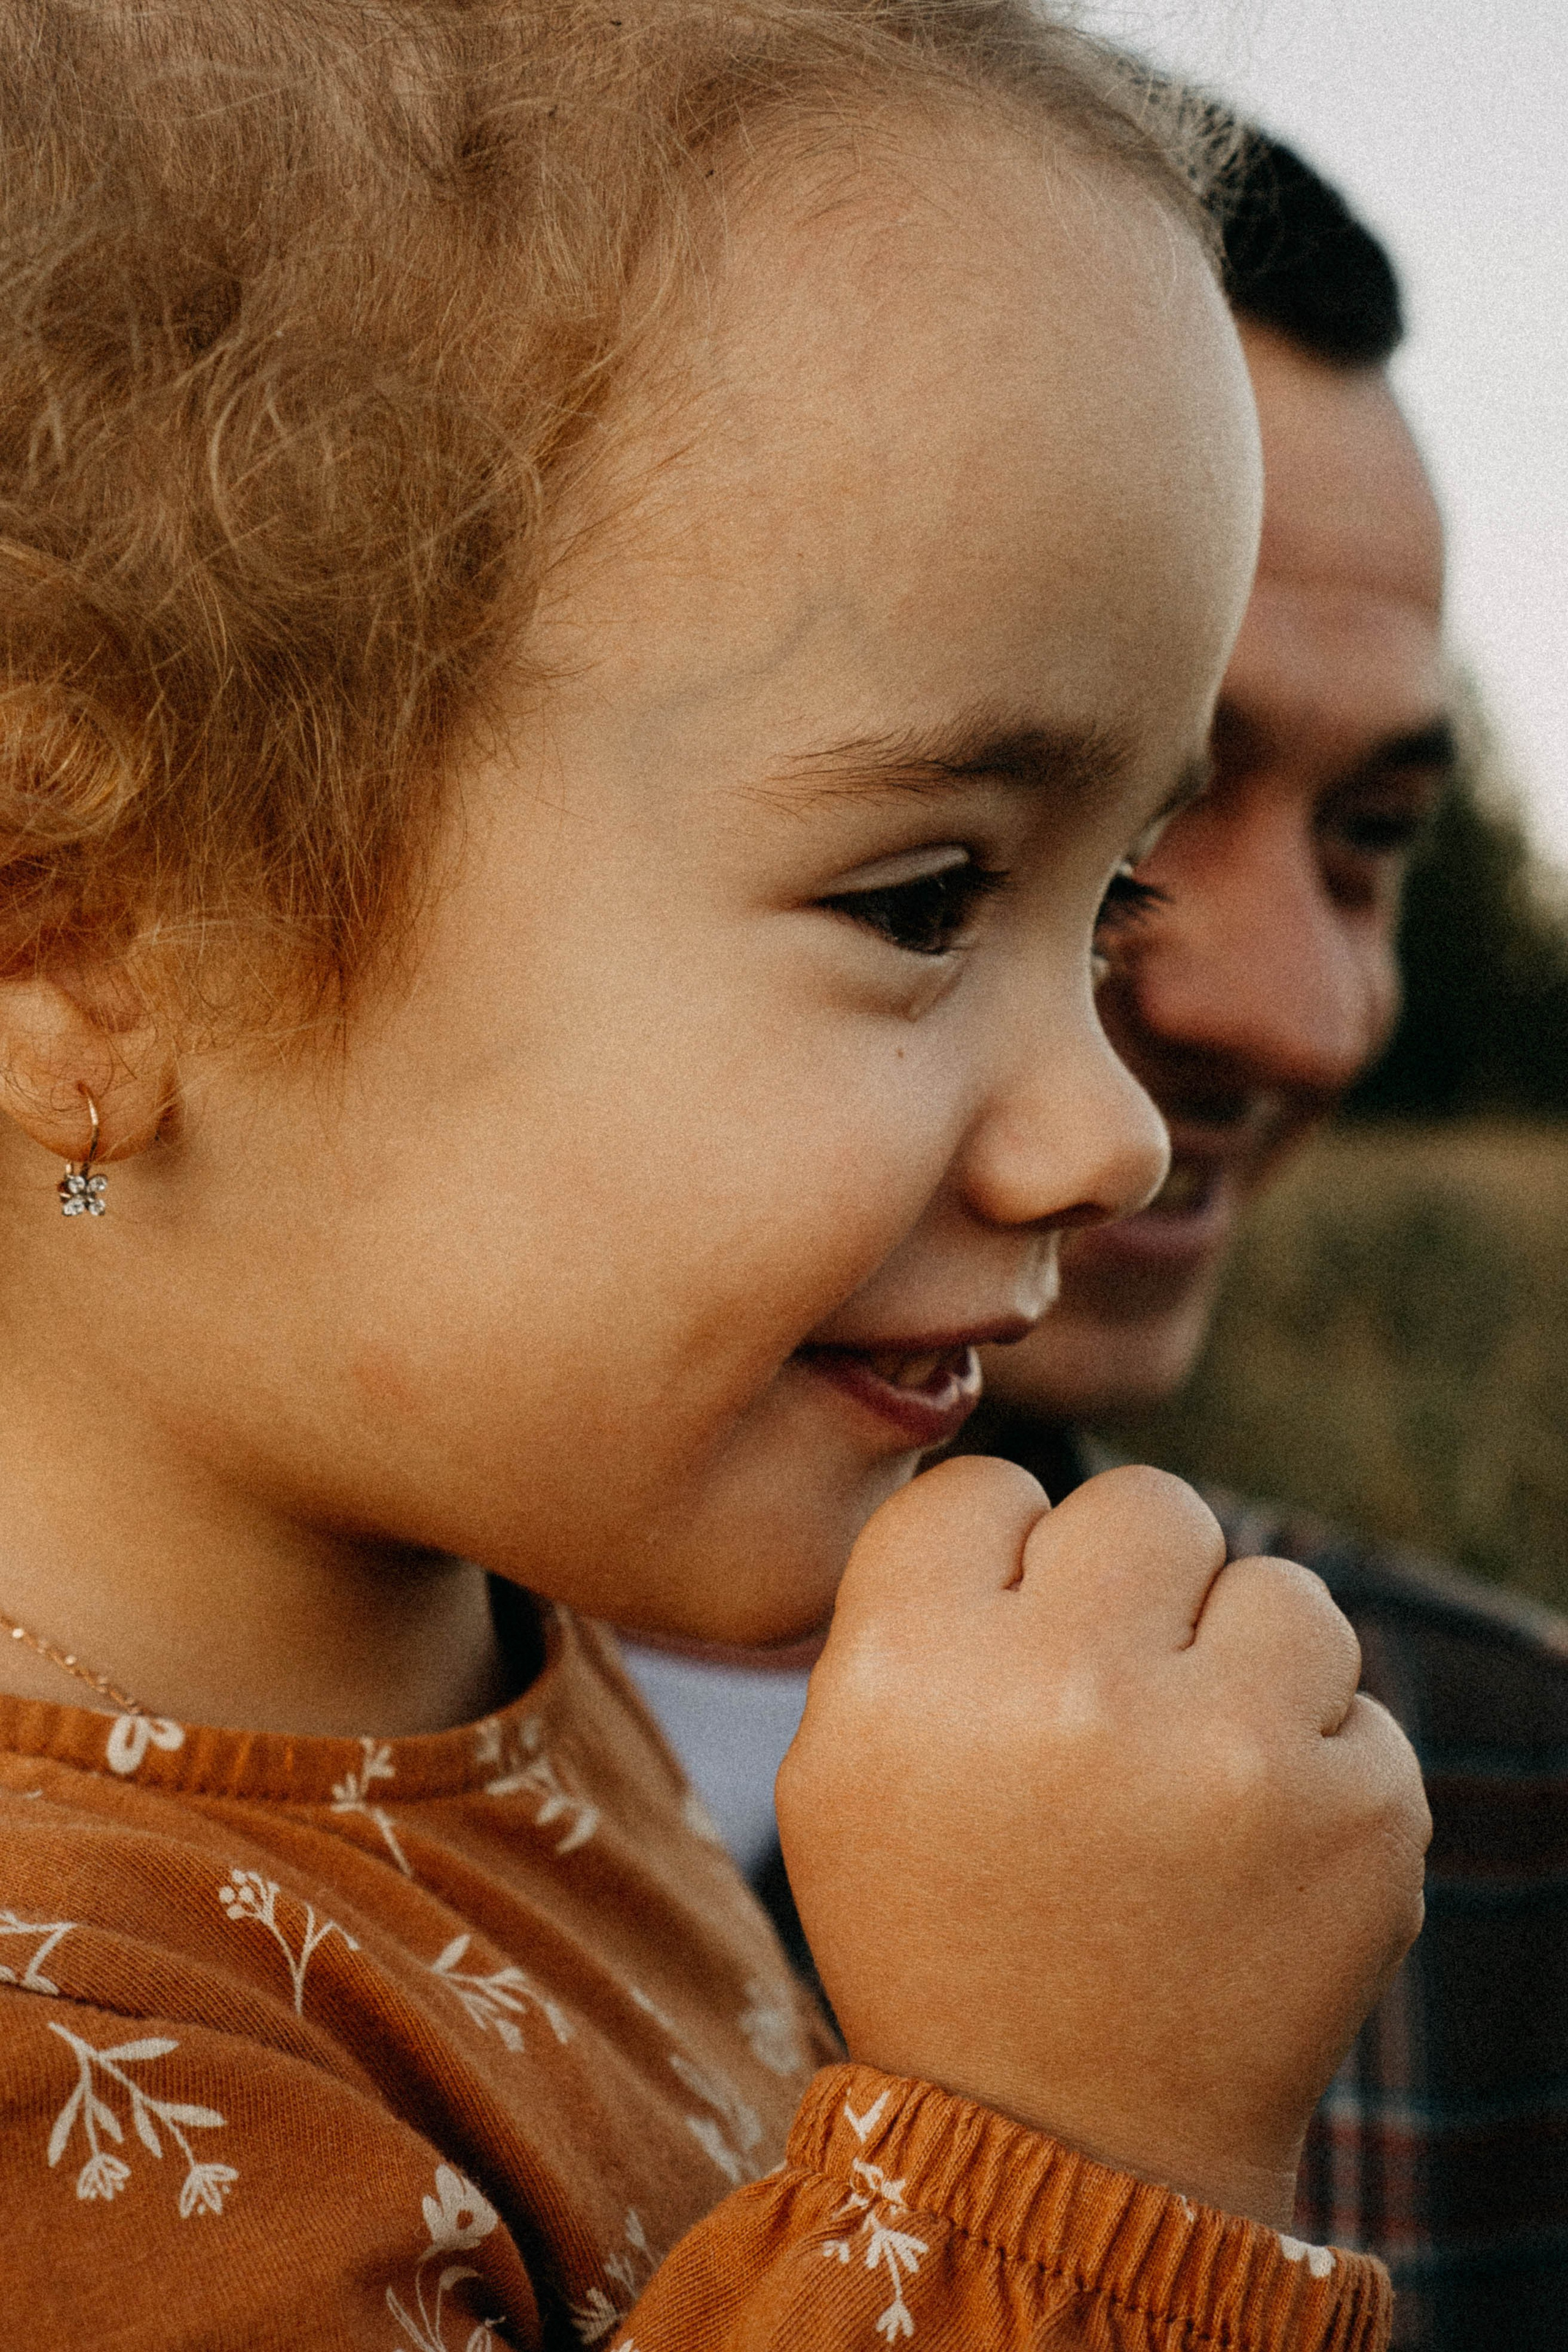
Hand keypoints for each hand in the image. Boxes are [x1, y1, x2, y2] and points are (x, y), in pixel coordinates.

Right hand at [776, 1457, 1429, 2228]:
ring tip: (1192, 1773)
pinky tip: (1251, 1850)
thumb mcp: (837, 1766)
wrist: (1066, 2145)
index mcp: (913, 1664)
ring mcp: (1228, 1751)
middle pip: (1146, 1506)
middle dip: (1135, 1590)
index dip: (1000, 1565)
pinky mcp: (1361, 1813)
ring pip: (1280, 1587)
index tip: (1008, 1649)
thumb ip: (908, 1608)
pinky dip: (1314, 1764)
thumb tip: (1020, 1507)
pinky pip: (1359, 1703)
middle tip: (1114, 1698)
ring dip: (1243, 1664)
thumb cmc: (939, 1933)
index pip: (987, 1488)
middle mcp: (1066, 1687)